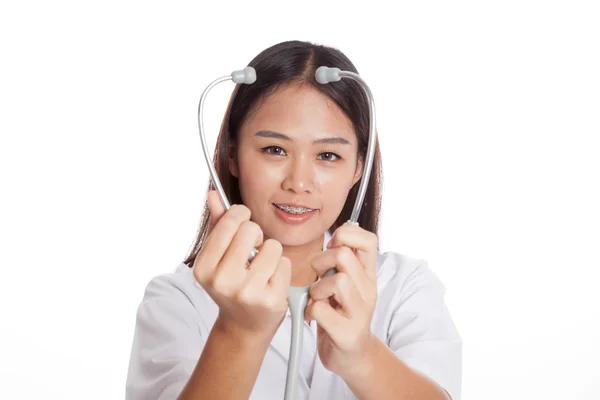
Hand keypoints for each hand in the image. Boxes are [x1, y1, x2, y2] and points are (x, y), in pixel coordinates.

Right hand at [193, 190, 291, 341]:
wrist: (244, 326)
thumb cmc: (232, 285)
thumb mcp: (219, 257)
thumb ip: (217, 224)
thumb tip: (214, 194)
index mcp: (204, 267)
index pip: (230, 222)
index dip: (241, 216)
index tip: (242, 224)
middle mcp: (222, 281)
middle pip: (252, 230)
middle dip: (256, 236)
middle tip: (251, 253)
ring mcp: (247, 292)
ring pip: (272, 246)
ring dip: (271, 254)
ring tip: (262, 269)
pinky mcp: (271, 299)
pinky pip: (285, 263)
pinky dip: (281, 269)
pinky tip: (271, 282)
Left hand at [304, 222, 377, 379]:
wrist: (351, 355)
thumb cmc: (341, 314)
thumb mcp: (347, 283)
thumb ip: (342, 262)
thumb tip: (333, 235)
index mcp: (368, 274)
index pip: (368, 240)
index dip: (345, 234)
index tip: (332, 247)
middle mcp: (368, 290)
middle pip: (345, 256)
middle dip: (322, 260)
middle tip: (318, 275)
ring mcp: (360, 312)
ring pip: (338, 282)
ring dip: (318, 288)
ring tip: (317, 299)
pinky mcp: (347, 333)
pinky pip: (321, 310)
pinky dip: (311, 310)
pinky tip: (313, 316)